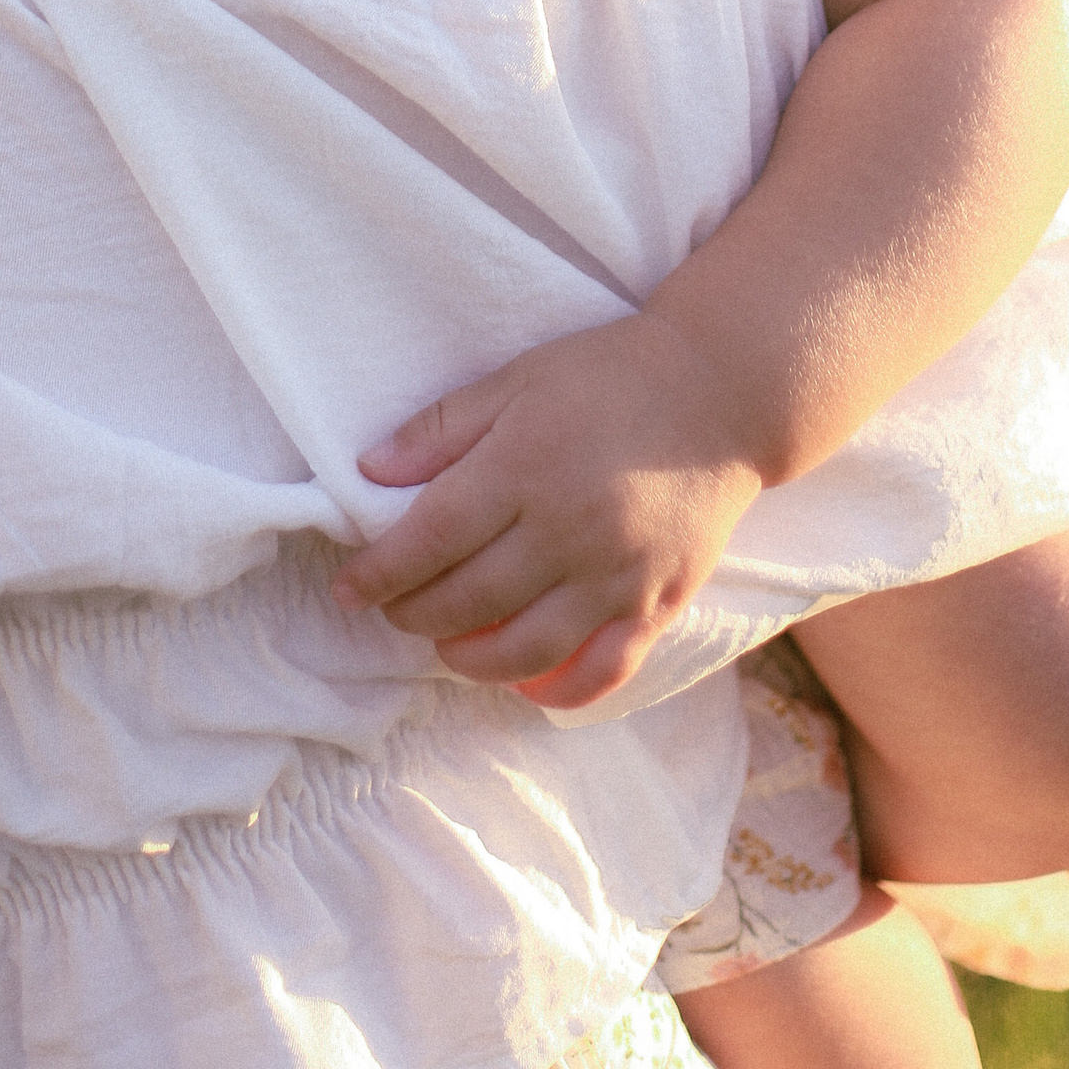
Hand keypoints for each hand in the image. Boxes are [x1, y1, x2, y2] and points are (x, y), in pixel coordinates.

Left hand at [331, 310, 765, 710]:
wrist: (720, 392)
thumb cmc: (607, 376)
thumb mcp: (516, 379)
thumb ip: (442, 428)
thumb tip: (369, 471)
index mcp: (524, 467)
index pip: (431, 538)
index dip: (380, 571)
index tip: (348, 588)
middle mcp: (567, 529)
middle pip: (468, 598)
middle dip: (414, 613)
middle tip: (392, 608)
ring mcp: (617, 574)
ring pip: (525, 648)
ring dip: (469, 659)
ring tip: (445, 644)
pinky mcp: (658, 603)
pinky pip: (602, 670)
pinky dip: (556, 692)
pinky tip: (522, 683)